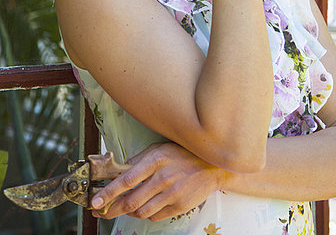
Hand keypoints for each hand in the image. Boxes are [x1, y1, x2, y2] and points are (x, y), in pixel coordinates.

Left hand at [91, 142, 225, 221]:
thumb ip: (138, 160)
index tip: (95, 201)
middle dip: (111, 209)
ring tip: (122, 207)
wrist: (211, 166)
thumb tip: (117, 171)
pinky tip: (143, 207)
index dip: (108, 192)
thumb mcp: (159, 149)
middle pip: (131, 200)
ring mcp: (172, 193)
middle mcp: (163, 177)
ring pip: (141, 211)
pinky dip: (145, 214)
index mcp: (155, 160)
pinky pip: (155, 216)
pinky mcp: (179, 206)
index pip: (126, 179)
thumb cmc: (182, 154)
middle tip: (100, 211)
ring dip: (128, 212)